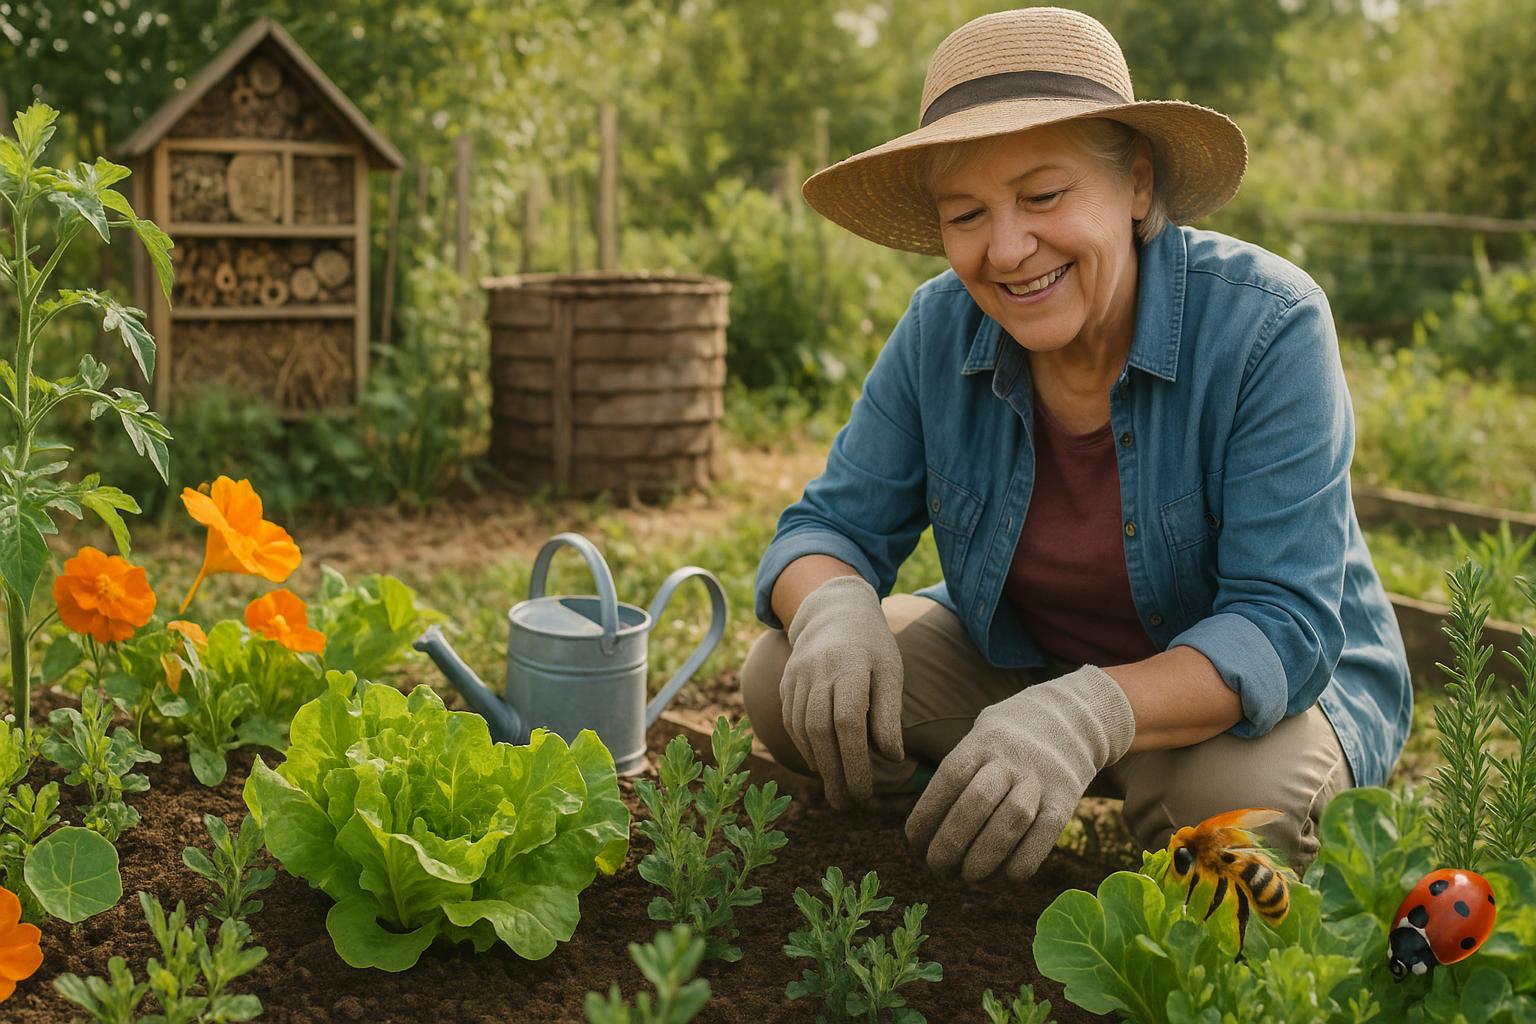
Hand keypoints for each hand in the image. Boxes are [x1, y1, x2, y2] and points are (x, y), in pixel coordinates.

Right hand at [782, 574, 903, 807]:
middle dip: (835, 772)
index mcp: (849, 665)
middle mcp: (817, 671)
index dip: (855, 760)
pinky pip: (791, 722)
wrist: (832, 609)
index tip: (867, 791)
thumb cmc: (871, 645)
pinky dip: (805, 748)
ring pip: (802, 729)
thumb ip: (889, 713)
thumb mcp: (890, 671)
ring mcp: (796, 676)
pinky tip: (822, 766)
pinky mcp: (786, 683)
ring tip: (837, 793)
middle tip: (849, 804)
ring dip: (819, 765)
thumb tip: (892, 758)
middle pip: (820, 731)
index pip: (847, 722)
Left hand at [905, 666, 1134, 882]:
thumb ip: (956, 771)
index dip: (927, 814)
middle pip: (977, 802)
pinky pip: (1044, 836)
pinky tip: (1004, 877)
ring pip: (1011, 821)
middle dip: (950, 843)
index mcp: (983, 741)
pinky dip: (1022, 863)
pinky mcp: (1066, 800)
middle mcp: (1011, 759)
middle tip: (936, 867)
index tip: (913, 843)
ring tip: (968, 877)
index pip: (949, 777)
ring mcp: (1041, 779)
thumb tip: (924, 827)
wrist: (1073, 718)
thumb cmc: (1008, 739)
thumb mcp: (980, 733)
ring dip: (984, 857)